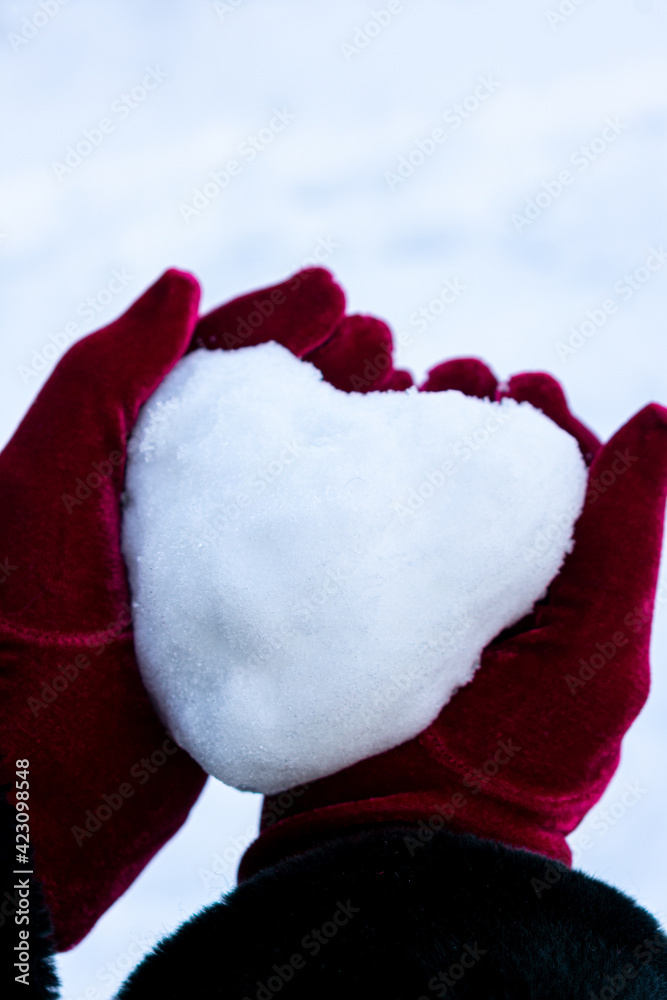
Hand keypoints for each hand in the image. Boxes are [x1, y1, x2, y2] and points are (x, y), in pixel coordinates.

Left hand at [1, 265, 390, 948]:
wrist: (31, 795)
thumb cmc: (23, 643)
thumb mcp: (42, 492)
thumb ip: (103, 383)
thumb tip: (180, 283)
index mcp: (115, 455)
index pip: (200, 361)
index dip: (270, 318)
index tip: (336, 294)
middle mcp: (163, 498)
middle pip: (260, 409)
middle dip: (325, 363)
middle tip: (386, 344)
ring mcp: (208, 559)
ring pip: (293, 474)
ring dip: (350, 431)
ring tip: (407, 399)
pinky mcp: (242, 618)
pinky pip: (305, 548)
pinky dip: (351, 514)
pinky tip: (395, 499)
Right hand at [239, 358, 666, 877]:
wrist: (403, 846)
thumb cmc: (519, 755)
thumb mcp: (599, 640)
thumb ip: (630, 531)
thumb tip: (662, 416)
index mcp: (563, 592)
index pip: (562, 485)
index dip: (545, 425)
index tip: (523, 386)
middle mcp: (496, 591)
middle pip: (488, 479)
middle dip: (475, 417)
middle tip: (455, 376)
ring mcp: (423, 602)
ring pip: (422, 493)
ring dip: (414, 437)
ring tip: (402, 391)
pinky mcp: (358, 613)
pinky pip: (358, 527)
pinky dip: (357, 478)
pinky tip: (345, 445)